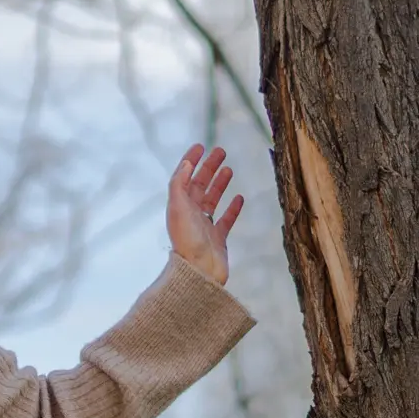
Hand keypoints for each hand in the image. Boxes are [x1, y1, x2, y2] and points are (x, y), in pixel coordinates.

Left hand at [166, 143, 242, 284]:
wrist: (198, 272)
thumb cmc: (187, 241)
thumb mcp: (178, 207)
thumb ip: (179, 184)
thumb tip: (187, 163)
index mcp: (179, 206)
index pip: (184, 177)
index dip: (191, 160)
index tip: (201, 145)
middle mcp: (190, 214)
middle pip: (199, 185)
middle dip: (209, 167)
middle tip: (221, 151)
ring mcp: (204, 226)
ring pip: (212, 200)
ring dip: (220, 184)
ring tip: (229, 169)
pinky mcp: (218, 239)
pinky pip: (226, 219)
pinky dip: (232, 208)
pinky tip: (239, 197)